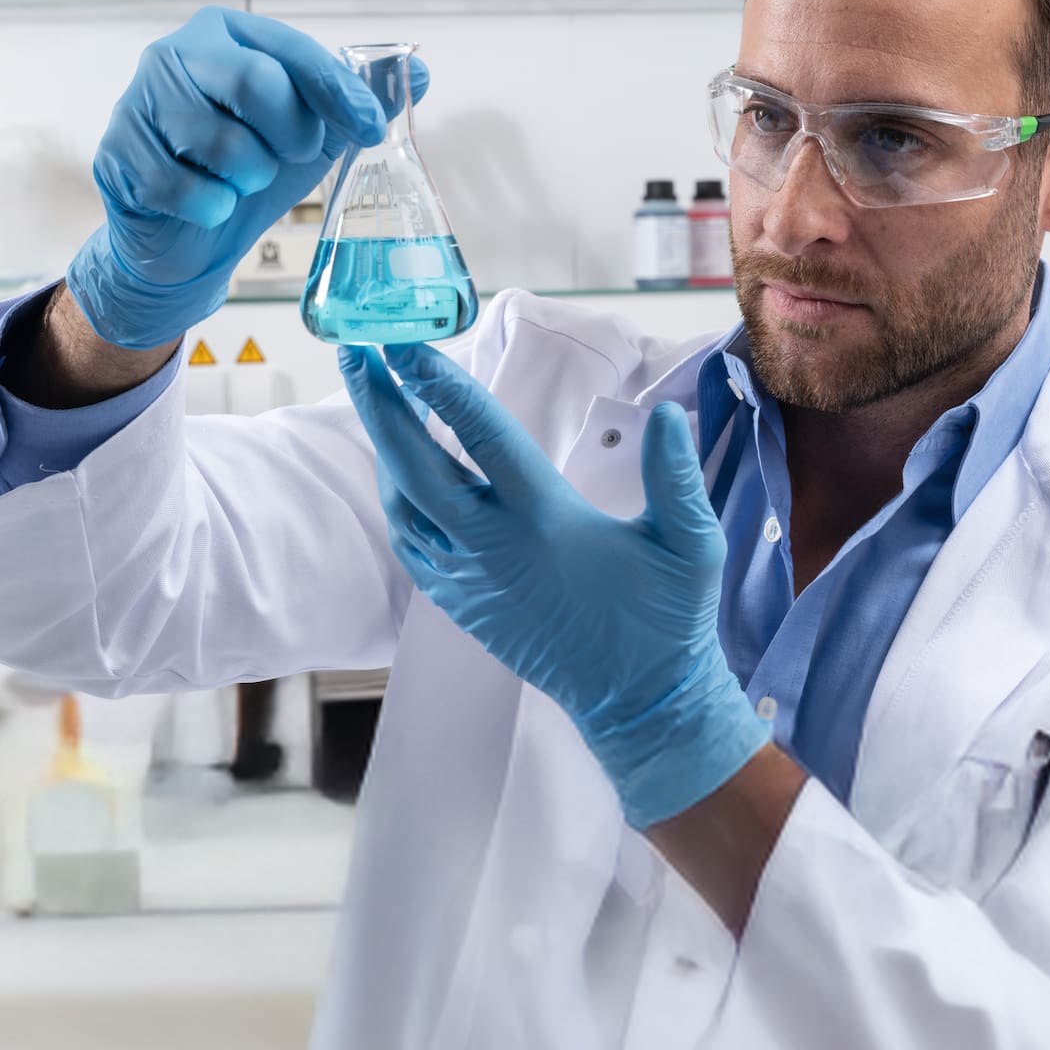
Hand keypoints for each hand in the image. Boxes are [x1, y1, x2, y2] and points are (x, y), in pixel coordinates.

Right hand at [60, 8, 403, 353]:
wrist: (186, 237)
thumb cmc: (248, 170)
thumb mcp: (310, 133)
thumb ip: (356, 100)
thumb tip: (417, 71)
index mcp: (224, 33)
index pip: (292, 52)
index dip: (340, 93)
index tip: (374, 129)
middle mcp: (172, 54)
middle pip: (254, 84)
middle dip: (289, 135)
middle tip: (290, 156)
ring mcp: (136, 102)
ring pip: (222, 143)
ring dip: (248, 179)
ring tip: (239, 181)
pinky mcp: (114, 153)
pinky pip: (183, 188)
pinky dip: (210, 209)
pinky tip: (205, 205)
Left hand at [339, 341, 764, 826]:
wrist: (639, 702)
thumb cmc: (668, 621)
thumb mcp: (692, 547)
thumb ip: (676, 478)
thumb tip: (665, 414)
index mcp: (546, 522)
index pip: (482, 437)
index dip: (442, 387)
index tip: (407, 347)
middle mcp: (494, 548)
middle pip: (416, 467)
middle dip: (382, 407)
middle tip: (357, 352)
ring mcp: (468, 579)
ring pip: (404, 504)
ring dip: (384, 447)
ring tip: (374, 393)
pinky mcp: (458, 602)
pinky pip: (409, 541)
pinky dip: (396, 497)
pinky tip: (398, 465)